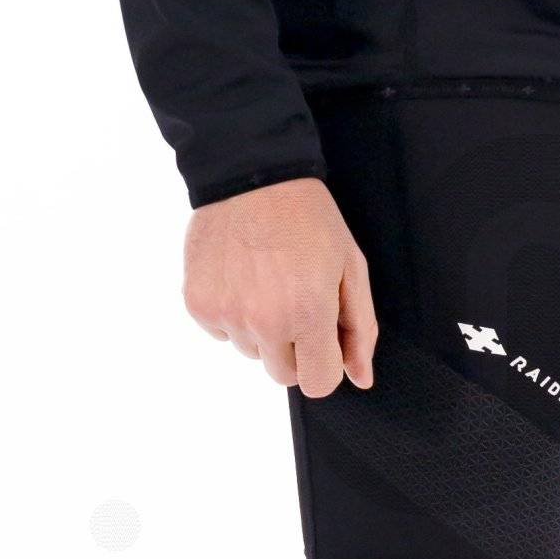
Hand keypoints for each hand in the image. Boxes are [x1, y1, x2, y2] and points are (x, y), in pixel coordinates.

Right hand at [183, 178, 376, 396]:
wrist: (250, 174)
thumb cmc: (307, 218)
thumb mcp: (350, 267)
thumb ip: (360, 329)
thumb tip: (360, 379)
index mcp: (308, 314)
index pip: (318, 384)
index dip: (324, 363)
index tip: (322, 338)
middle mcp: (265, 322)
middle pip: (283, 374)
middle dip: (294, 348)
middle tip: (294, 301)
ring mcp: (227, 314)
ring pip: (251, 352)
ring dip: (261, 330)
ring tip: (266, 282)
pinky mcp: (198, 304)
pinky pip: (221, 333)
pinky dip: (232, 314)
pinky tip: (241, 278)